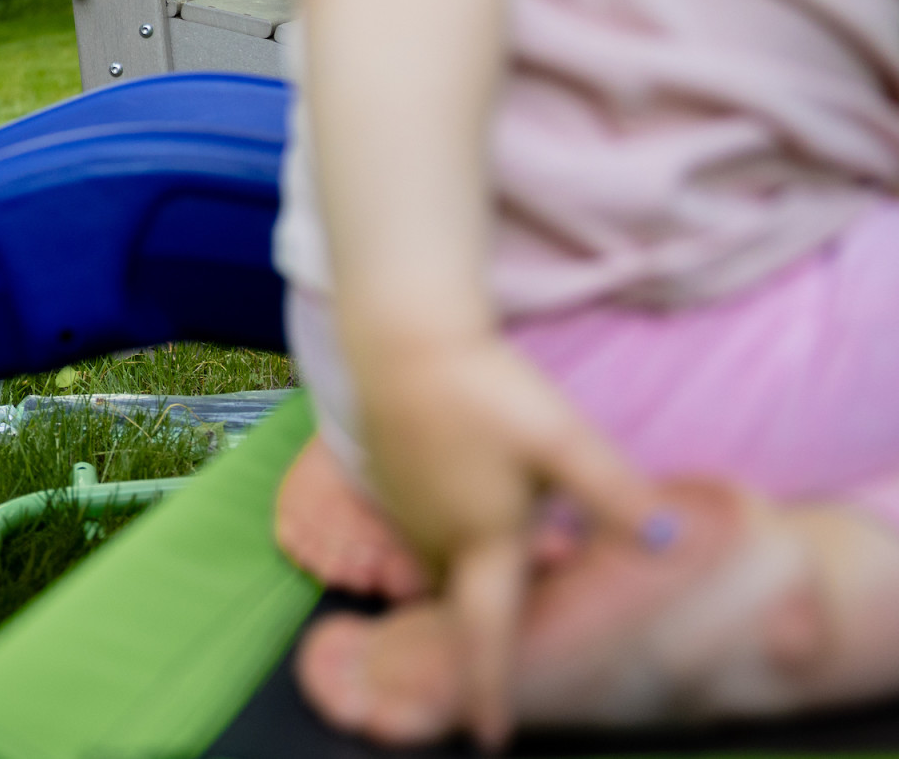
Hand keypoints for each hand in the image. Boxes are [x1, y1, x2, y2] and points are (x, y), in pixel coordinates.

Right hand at [350, 328, 659, 748]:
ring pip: (450, 550)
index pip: (485, 633)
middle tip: (539, 553)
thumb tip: (670, 541)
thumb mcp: (562, 440)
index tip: (489, 739)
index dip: (488, 689)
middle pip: (473, 586)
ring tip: (506, 497)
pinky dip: (455, 514)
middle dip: (496, 596)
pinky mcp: (388, 476)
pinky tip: (473, 464)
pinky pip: (429, 518)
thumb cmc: (486, 392)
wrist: (405, 338)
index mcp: (482, 538)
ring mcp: (406, 506)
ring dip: (479, 547)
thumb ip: (614, 493)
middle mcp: (436, 535)